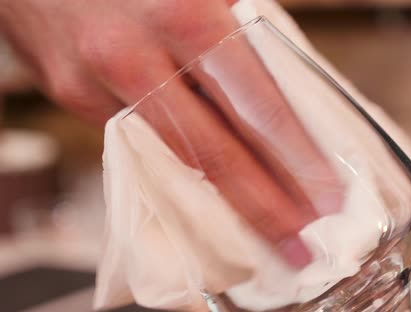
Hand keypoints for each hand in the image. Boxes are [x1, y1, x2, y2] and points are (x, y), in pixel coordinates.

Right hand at [0, 0, 342, 267]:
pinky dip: (178, 173)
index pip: (257, 105)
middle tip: (299, 240)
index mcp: (187, 15)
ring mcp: (98, 83)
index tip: (324, 194)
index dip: (294, 157)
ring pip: (172, 161)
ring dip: (223, 203)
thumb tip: (280, 89)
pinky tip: (206, 195)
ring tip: (263, 232)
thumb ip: (236, 32)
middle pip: (214, 152)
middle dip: (263, 205)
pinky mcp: (71, 97)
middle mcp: (139, 56)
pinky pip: (135, 146)